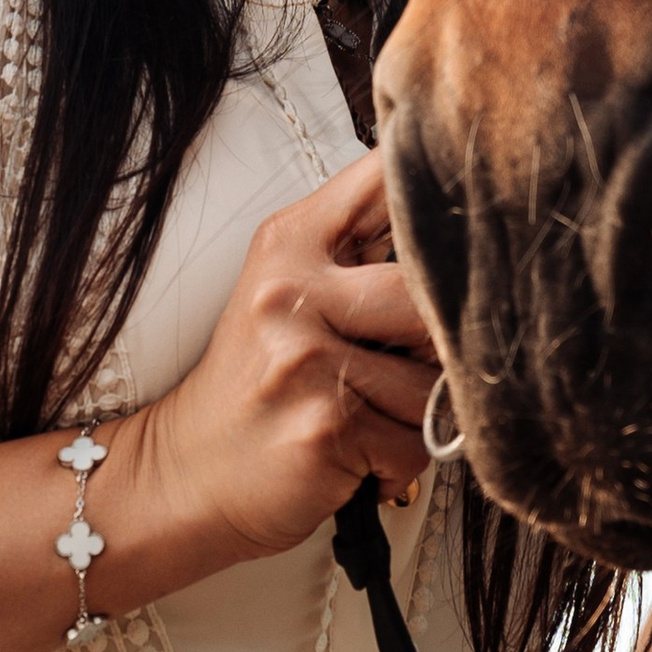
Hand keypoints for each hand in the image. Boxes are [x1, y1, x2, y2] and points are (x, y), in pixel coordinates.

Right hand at [126, 152, 438, 569]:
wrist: (185, 473)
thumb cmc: (257, 383)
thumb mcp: (287, 288)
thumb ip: (360, 247)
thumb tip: (467, 225)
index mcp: (290, 242)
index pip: (385, 179)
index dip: (440, 197)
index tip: (466, 217)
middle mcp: (290, 292)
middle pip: (430, 294)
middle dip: (434, 344)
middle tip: (392, 368)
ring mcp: (305, 361)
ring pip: (433, 383)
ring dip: (414, 417)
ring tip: (361, 418)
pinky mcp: (324, 429)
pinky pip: (416, 443)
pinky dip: (396, 463)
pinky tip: (352, 455)